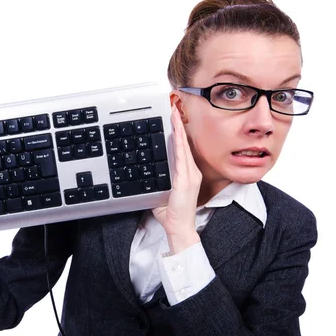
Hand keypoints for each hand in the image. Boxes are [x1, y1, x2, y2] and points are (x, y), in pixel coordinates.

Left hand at [151, 103, 201, 253]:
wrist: (180, 227)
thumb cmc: (172, 214)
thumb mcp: (161, 194)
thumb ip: (156, 183)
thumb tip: (145, 177)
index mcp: (187, 174)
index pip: (182, 149)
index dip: (179, 133)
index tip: (174, 119)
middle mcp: (191, 172)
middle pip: (184, 143)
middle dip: (179, 125)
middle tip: (174, 108)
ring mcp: (190, 175)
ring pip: (183, 146)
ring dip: (179, 129)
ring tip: (175, 113)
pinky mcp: (186, 179)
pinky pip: (181, 156)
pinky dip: (179, 142)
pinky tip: (176, 131)